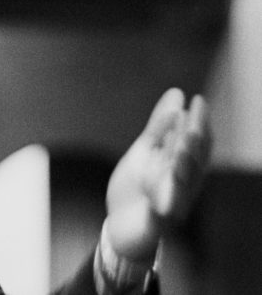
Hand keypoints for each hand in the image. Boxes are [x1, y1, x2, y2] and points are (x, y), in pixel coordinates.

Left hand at [104, 87, 211, 261]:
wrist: (120, 226)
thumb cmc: (138, 188)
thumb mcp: (145, 150)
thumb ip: (160, 126)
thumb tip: (177, 93)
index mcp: (181, 166)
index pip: (196, 142)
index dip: (199, 122)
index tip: (198, 100)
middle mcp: (183, 185)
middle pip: (193, 162)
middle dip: (194, 142)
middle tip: (192, 121)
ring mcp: (171, 205)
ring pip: (182, 186)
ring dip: (184, 165)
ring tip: (183, 145)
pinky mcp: (155, 223)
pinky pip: (161, 214)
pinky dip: (162, 201)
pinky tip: (163, 188)